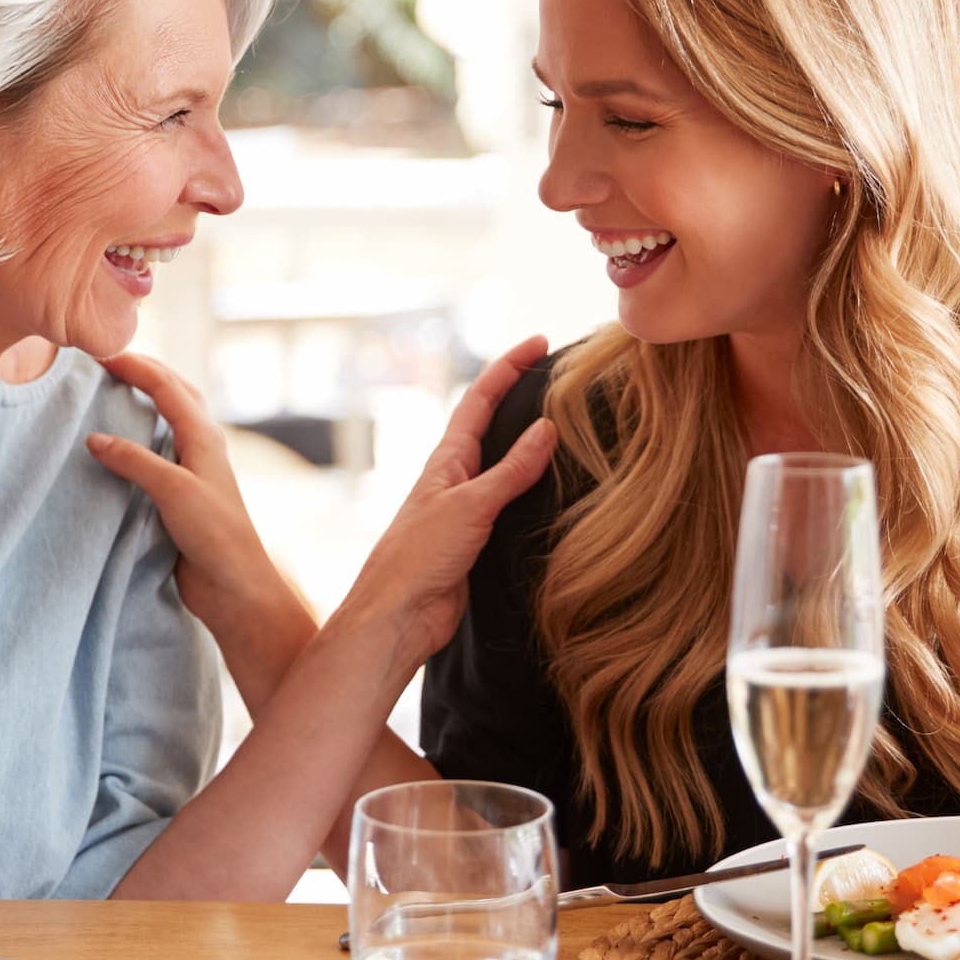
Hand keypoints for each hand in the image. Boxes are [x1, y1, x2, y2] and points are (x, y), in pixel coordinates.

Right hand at [87, 354, 300, 643]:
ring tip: (116, 387)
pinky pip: (160, 450)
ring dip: (149, 397)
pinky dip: (142, 433)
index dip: (136, 366)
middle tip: (109, 360)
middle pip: (176, 393)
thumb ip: (135, 461)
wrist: (235, 586)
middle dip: (146, 371)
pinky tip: (124, 442)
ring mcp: (194, 469)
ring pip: (172, 418)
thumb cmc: (215, 536)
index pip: (167, 386)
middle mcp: (202, 446)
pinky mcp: (183, 493)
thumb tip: (94, 438)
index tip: (101, 354)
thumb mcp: (172, 491)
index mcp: (204, 437)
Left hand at [335, 335, 557, 676]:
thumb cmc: (419, 558)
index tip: (538, 341)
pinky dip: (530, 488)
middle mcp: (454, 479)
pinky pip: (508, 503)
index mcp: (446, 460)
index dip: (508, 367)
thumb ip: (510, 471)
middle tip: (554, 372)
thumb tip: (546, 427)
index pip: (480, 399)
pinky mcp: (474, 540)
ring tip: (562, 421)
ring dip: (526, 442)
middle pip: (490, 426)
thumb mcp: (470, 506)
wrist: (397, 617)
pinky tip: (550, 491)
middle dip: (518, 395)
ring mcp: (464, 509)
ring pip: (500, 465)